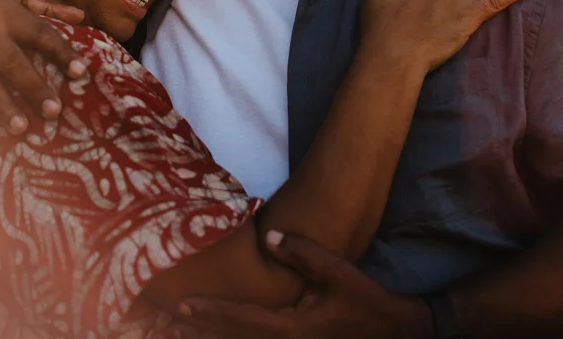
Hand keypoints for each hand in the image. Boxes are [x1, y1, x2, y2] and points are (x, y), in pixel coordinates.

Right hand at [0, 0, 86, 139]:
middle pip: (13, 62)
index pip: (39, 33)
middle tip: (55, 111)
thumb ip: (45, 4)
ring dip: (2, 106)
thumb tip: (81, 16)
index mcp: (6, 12)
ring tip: (21, 128)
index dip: (61, 51)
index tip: (80, 71)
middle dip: (34, 87)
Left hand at [154, 232, 431, 338]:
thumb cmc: (365, 301)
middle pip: (234, 338)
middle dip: (200, 328)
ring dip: (212, 337)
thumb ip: (300, 253)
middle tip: (166, 318)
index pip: (241, 320)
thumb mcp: (336, 271)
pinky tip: (220, 334)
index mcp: (293, 329)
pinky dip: (233, 338)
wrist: (395, 332)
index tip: (182, 305)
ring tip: (180, 329)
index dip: (211, 312)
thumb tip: (266, 235)